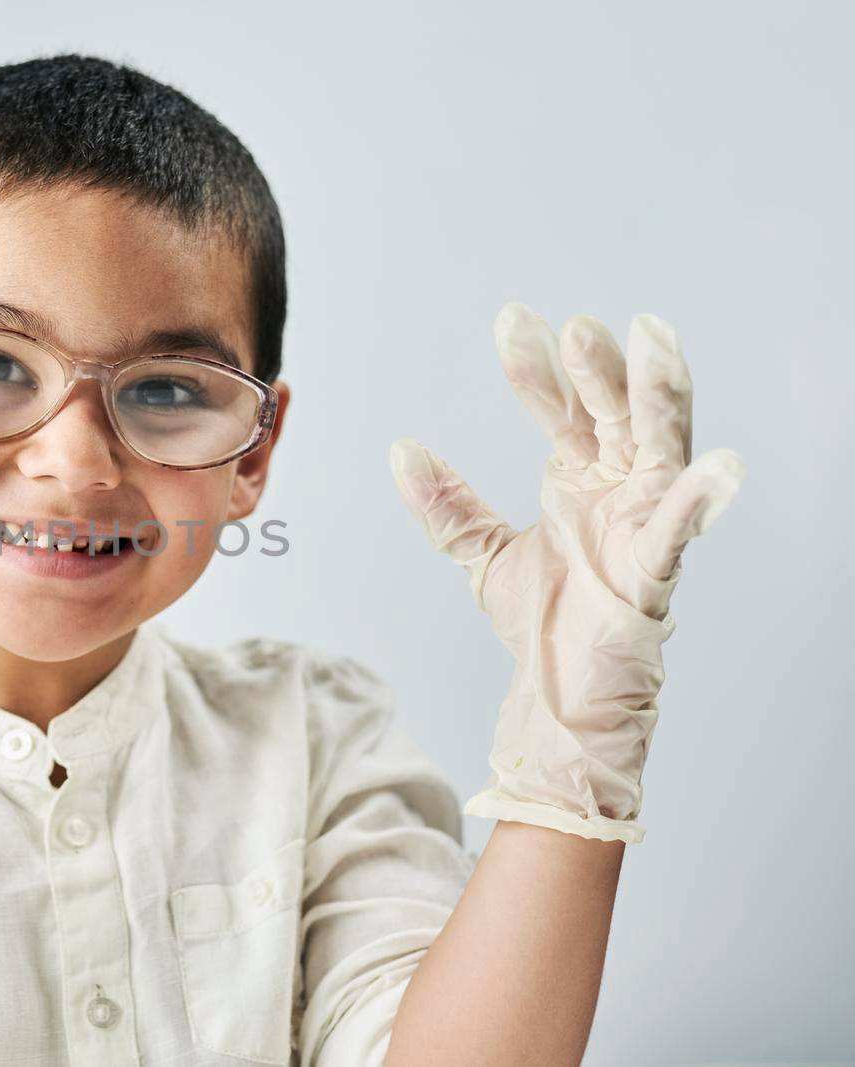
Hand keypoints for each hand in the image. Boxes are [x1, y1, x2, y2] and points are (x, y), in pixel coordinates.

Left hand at [388, 304, 743, 842]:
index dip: (538, 369)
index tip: (512, 322)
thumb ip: (448, 505)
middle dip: (598, 370)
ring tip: (653, 340)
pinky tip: (721, 466)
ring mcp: (642, 525)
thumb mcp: (482, 554)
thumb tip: (403, 451)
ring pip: (661, 446)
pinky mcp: (654, 572)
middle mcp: (620, 490)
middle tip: (576, 327)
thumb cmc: (543, 624)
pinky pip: (682, 531)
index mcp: (583, 479)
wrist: (559, 700)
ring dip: (658, 396)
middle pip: (616, 413)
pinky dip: (703, 499)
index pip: (562, 409)